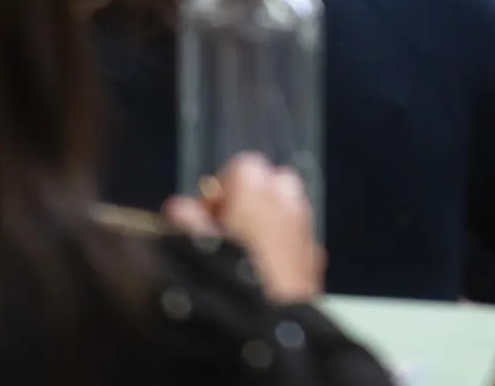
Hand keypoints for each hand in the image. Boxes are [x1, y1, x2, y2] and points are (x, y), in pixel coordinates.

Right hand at [164, 154, 323, 302]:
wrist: (271, 327)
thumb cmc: (228, 280)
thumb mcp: (195, 247)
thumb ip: (186, 221)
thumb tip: (178, 208)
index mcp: (257, 189)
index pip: (241, 166)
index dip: (220, 192)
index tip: (207, 219)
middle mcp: (288, 199)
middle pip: (269, 183)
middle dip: (248, 202)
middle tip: (225, 234)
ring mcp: (306, 227)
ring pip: (286, 209)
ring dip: (266, 223)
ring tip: (244, 255)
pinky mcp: (316, 255)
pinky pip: (296, 237)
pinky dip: (282, 245)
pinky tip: (266, 273)